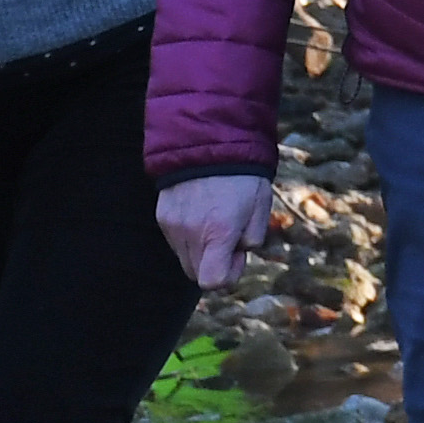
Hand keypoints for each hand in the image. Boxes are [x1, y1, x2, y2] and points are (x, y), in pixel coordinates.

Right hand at [160, 174, 275, 291]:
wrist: (209, 141)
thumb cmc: (243, 175)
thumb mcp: (261, 207)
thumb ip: (252, 239)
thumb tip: (238, 254)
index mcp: (219, 232)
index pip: (212, 281)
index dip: (228, 275)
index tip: (238, 254)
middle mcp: (191, 234)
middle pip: (196, 274)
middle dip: (214, 264)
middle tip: (229, 236)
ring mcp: (173, 226)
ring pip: (184, 259)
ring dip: (200, 251)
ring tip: (215, 222)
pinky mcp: (162, 216)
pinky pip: (175, 240)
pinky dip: (188, 237)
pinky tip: (200, 213)